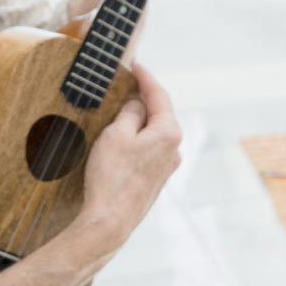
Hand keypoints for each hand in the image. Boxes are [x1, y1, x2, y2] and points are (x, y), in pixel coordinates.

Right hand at [76, 64, 182, 255]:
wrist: (110, 220)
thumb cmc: (111, 176)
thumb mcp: (116, 134)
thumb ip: (130, 113)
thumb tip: (138, 104)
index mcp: (169, 132)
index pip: (159, 95)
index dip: (146, 77)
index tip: (136, 65)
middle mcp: (175, 148)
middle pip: (160, 114)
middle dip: (144, 99)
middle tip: (128, 84)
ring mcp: (168, 166)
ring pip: (155, 133)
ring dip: (140, 120)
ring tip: (122, 110)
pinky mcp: (157, 179)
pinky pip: (150, 150)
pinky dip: (139, 139)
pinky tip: (125, 139)